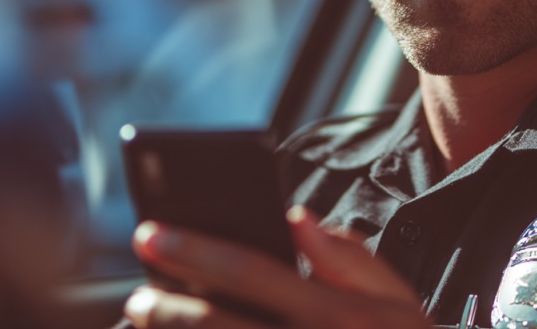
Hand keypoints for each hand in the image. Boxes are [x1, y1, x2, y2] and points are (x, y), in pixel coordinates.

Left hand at [123, 206, 429, 328]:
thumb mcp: (398, 299)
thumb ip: (349, 258)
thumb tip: (296, 219)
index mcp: (334, 314)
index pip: (251, 270)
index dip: (194, 249)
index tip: (150, 231)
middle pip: (217, 324)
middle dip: (167, 307)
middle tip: (138, 296)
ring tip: (148, 326)